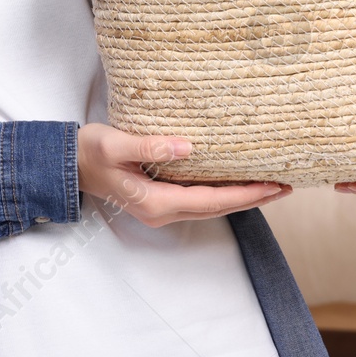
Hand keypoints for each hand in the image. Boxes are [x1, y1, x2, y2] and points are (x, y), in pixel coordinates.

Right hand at [77, 123, 292, 226]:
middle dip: (253, 199)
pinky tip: (236, 184)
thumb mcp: (115, 144)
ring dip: (241, 198)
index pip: (211, 200)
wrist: (70, 165)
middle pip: (218, 209)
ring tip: (270, 187)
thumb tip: (187, 147)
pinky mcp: (159, 201)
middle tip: (284, 187)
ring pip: (211, 207)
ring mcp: (160, 210)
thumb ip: (149, 147)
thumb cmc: (91, 151)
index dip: (244, 193)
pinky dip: (223, 195)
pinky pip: (200, 201)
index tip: (272, 185)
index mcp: (155, 201)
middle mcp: (161, 212)